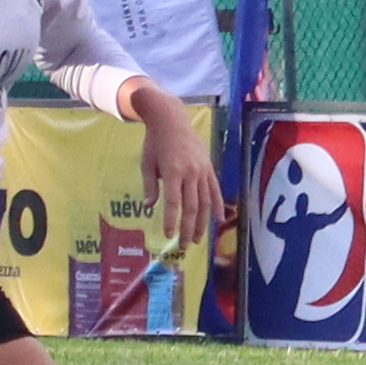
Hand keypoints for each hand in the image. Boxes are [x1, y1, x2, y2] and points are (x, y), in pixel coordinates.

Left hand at [134, 89, 220, 248]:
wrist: (171, 119)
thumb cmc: (154, 142)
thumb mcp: (147, 163)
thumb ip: (150, 186)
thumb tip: (149, 207)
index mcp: (173, 172)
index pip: (173, 202)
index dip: (172, 220)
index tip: (168, 235)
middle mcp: (190, 173)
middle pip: (192, 207)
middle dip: (188, 228)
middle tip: (184, 246)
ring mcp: (202, 170)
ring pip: (205, 202)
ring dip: (202, 223)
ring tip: (199, 239)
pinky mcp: (209, 167)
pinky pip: (215, 190)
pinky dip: (218, 206)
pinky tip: (218, 220)